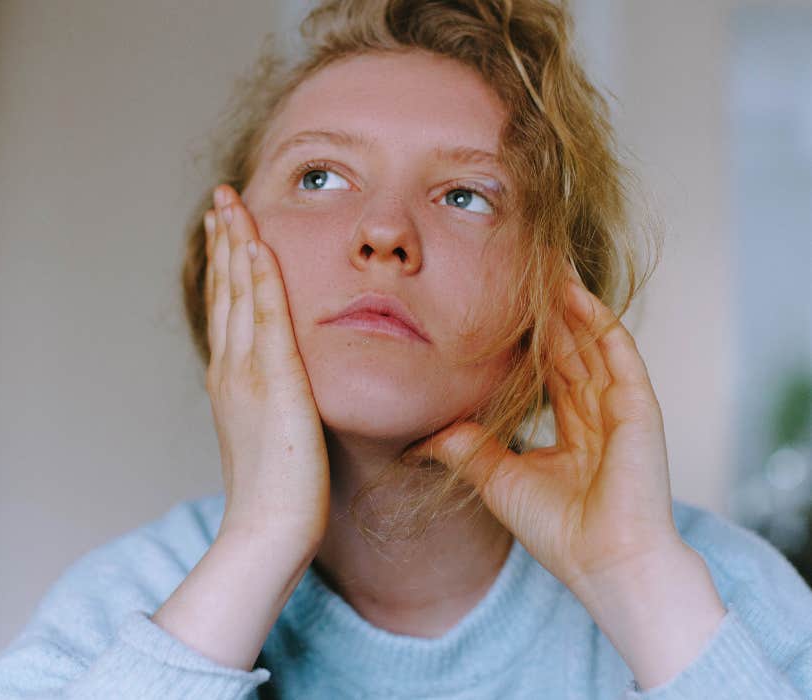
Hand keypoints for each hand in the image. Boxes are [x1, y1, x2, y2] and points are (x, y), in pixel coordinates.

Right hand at [204, 185, 329, 557]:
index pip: (228, 307)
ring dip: (235, 243)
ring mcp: (248, 372)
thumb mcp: (267, 433)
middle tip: (222, 198)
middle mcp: (232, 367)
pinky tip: (257, 244)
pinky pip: (267, 317)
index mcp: (232, 378)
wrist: (268, 527)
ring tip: (232, 203)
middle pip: (225, 290)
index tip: (226, 229)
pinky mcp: (275, 382)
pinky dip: (260, 277)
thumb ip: (268, 401)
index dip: (225, 264)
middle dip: (223, 239)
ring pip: (239, 293)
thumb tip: (279, 385)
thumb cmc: (277, 488)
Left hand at [408, 268, 680, 595]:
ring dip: (570, 302)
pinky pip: (617, 352)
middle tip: (524, 264)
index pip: (548, 367)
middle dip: (547, 307)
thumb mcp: (497, 478)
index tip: (502, 301)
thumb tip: (425, 434)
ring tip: (545, 263)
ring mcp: (620, 405)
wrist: (603, 563)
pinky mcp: (639, 406)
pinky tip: (575, 293)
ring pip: (590, 340)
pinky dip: (597, 321)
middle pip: (569, 345)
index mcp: (574, 428)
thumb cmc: (559, 530)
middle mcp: (598, 410)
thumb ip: (467, 448)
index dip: (528, 335)